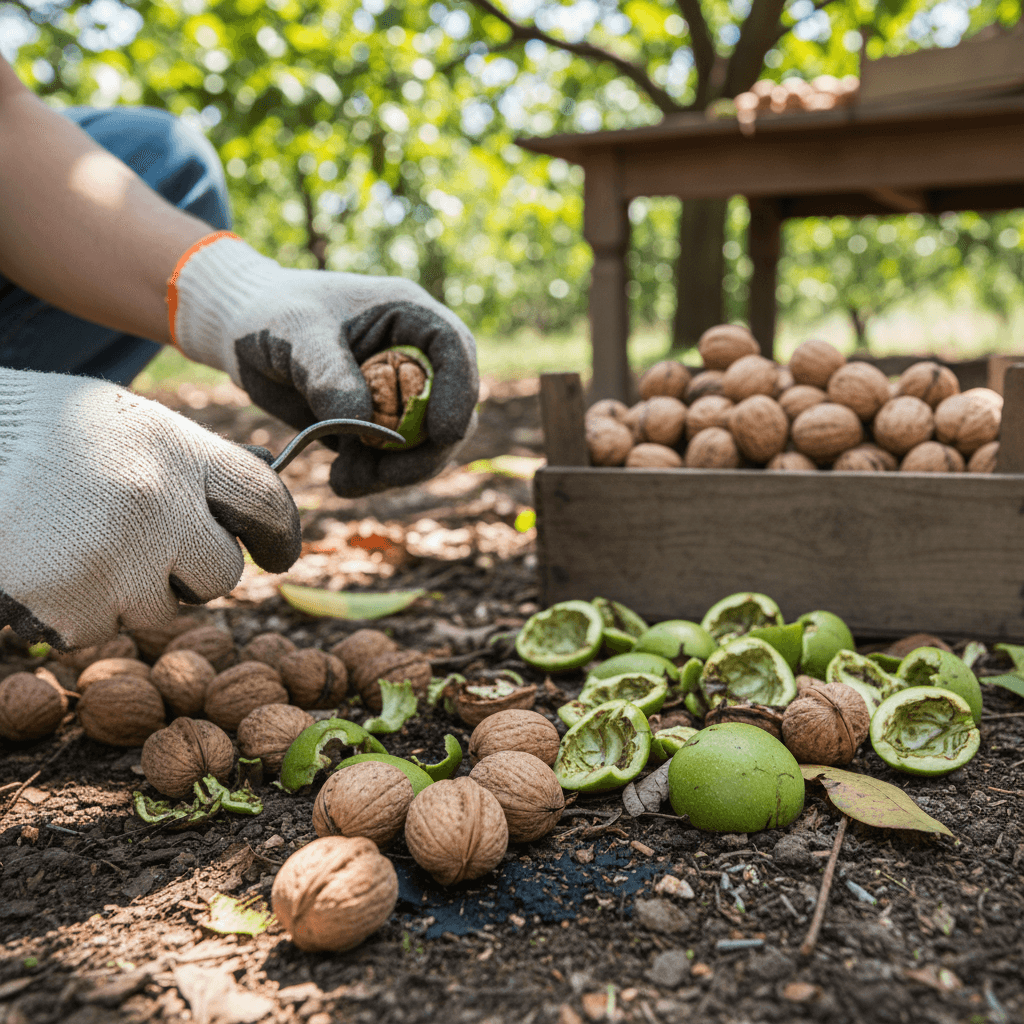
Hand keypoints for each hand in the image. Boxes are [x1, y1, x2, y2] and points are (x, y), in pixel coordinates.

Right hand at [0, 369, 300, 649]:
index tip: (276, 554)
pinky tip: (44, 567)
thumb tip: (244, 515)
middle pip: (222, 574)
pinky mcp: (69, 600)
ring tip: (76, 545)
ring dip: (128, 594)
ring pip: (157, 611)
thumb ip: (187, 468)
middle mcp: (158, 502)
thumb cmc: (39, 430)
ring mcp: (115, 555)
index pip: (264, 500)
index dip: (278, 533)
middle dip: (193, 574)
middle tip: (146, 551)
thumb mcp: (126, 425)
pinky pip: (96, 629)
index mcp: (178, 449)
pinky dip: (74, 611)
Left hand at [171, 235, 478, 495]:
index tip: (443, 434)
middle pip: (450, 410)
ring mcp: (400, 395)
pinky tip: (341, 480)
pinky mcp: (378, 425)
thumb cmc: (271, 313)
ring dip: (395, 472)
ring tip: (345, 480)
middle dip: (424, 452)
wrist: (242, 333)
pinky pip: (392, 460)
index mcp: (409, 315)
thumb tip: (361, 423)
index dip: (458, 393)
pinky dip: (373, 476)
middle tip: (382, 476)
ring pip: (425, 445)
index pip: (454, 351)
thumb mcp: (295, 332)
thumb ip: (328, 374)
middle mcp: (416, 356)